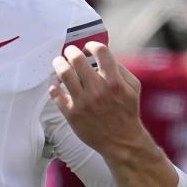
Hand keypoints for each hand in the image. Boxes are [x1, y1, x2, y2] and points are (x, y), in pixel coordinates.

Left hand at [50, 42, 145, 160]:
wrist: (121, 141)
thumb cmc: (126, 112)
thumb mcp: (133, 88)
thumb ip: (120, 69)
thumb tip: (102, 55)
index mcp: (114, 82)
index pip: (100, 51)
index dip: (91, 45)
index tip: (87, 47)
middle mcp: (98, 90)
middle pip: (77, 59)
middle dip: (71, 51)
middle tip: (69, 52)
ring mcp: (83, 102)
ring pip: (63, 73)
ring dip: (59, 63)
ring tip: (59, 62)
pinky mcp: (71, 113)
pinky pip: (55, 93)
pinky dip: (53, 84)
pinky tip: (56, 83)